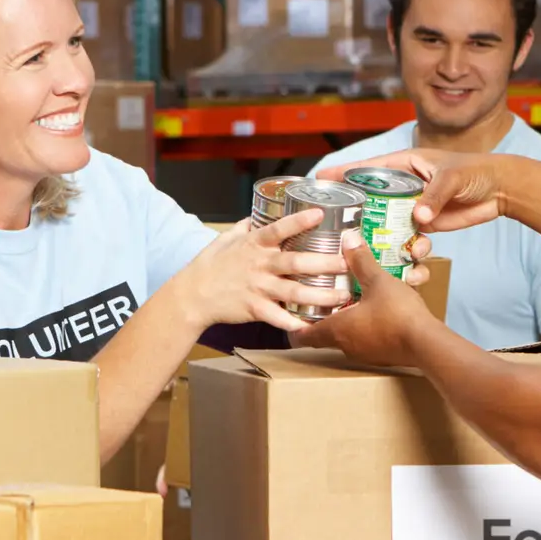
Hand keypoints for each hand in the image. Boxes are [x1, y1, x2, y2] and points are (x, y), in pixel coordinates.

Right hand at [174, 209, 348, 331]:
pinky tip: (314, 326)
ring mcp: (258, 287)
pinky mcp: (254, 308)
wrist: (192, 295)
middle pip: (296, 262)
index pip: (279, 229)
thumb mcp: (227, 239)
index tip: (321, 214)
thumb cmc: (210, 265)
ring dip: (321, 295)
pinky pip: (279, 317)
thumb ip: (247, 227)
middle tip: (348, 263)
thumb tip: (259, 213)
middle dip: (324, 262)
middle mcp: (259, 265)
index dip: (299, 221)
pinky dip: (295, 322)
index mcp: (254, 244)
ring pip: (295, 291)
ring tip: (343, 296)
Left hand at [294, 234, 434, 367]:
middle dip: (324, 318)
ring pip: (348, 337)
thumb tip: (349, 239)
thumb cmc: (397, 313)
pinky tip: (377, 313)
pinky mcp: (382, 357)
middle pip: (325, 335)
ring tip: (351, 303)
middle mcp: (346, 346)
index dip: (295, 327)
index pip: (304, 336)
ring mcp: (365, 354)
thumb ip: (361, 261)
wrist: (428, 343)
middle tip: (324, 301)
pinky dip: (367, 328)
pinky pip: (368, 341)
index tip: (294, 314)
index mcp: (337, 330)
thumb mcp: (378, 280)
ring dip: (348, 322)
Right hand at [319, 150, 512, 234]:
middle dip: (358, 213)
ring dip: (386, 238)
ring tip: (389, 247)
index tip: (319, 178)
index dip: (342, 173)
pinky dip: (409, 250)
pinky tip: (417, 256)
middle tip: (341, 228)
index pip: (367, 168)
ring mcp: (413, 206)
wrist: (500, 190)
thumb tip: (419, 219)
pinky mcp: (425, 225)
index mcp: (405, 164)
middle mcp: (404, 185)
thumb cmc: (476, 171)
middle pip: (370, 199)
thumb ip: (434, 196)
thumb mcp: (452, 178)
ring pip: (387, 224)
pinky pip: (408, 239)